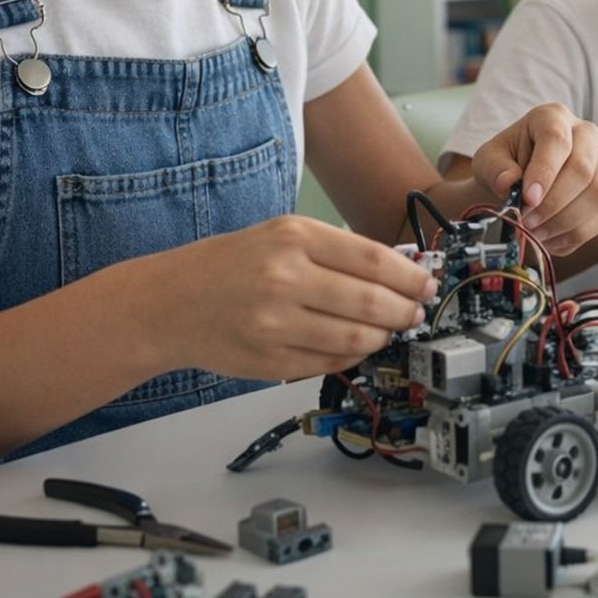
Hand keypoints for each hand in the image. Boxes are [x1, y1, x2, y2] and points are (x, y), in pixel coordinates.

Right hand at [158, 216, 436, 381]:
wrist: (170, 303)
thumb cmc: (231, 265)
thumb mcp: (281, 234)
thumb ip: (336, 250)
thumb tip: (399, 272)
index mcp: (293, 238)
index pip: (373, 260)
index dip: (411, 277)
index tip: (427, 285)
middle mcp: (284, 279)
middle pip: (371, 303)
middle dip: (405, 312)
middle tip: (416, 313)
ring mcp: (276, 324)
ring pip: (356, 339)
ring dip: (383, 337)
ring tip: (389, 331)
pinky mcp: (270, 361)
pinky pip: (330, 363)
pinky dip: (353, 356)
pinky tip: (355, 346)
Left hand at [471, 103, 597, 255]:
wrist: (520, 180)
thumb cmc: (504, 164)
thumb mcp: (488, 160)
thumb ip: (494, 168)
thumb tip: (507, 183)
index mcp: (553, 117)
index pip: (557, 140)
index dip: (544, 172)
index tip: (527, 199)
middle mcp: (586, 134)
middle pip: (583, 169)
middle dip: (553, 203)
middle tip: (527, 222)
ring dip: (565, 222)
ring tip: (536, 233)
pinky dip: (576, 234)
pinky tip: (550, 239)